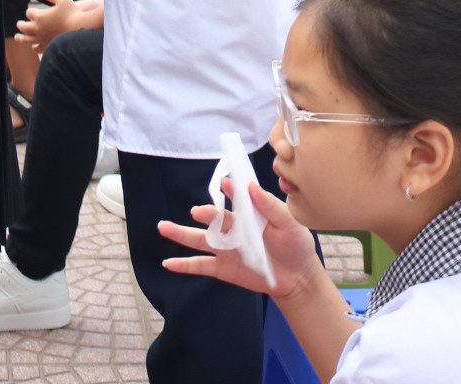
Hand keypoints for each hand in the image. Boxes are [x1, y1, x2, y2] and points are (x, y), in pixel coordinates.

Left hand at [16, 0, 81, 51]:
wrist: (82, 28)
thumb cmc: (72, 12)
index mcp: (40, 16)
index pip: (29, 13)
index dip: (31, 12)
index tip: (34, 12)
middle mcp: (38, 28)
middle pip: (24, 27)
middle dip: (21, 24)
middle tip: (19, 24)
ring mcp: (42, 39)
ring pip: (27, 39)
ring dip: (21, 37)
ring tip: (17, 37)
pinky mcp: (48, 46)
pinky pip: (37, 49)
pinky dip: (33, 48)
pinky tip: (33, 47)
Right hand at [158, 185, 317, 300]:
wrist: (298, 278)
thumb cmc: (295, 244)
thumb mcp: (288, 222)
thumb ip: (270, 205)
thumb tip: (250, 186)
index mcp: (247, 212)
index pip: (235, 198)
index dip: (230, 190)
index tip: (225, 184)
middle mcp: (233, 228)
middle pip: (213, 219)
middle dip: (205, 214)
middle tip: (198, 213)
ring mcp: (226, 248)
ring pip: (200, 239)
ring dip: (181, 234)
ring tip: (162, 227)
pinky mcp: (224, 269)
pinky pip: (201, 266)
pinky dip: (184, 265)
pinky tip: (168, 263)